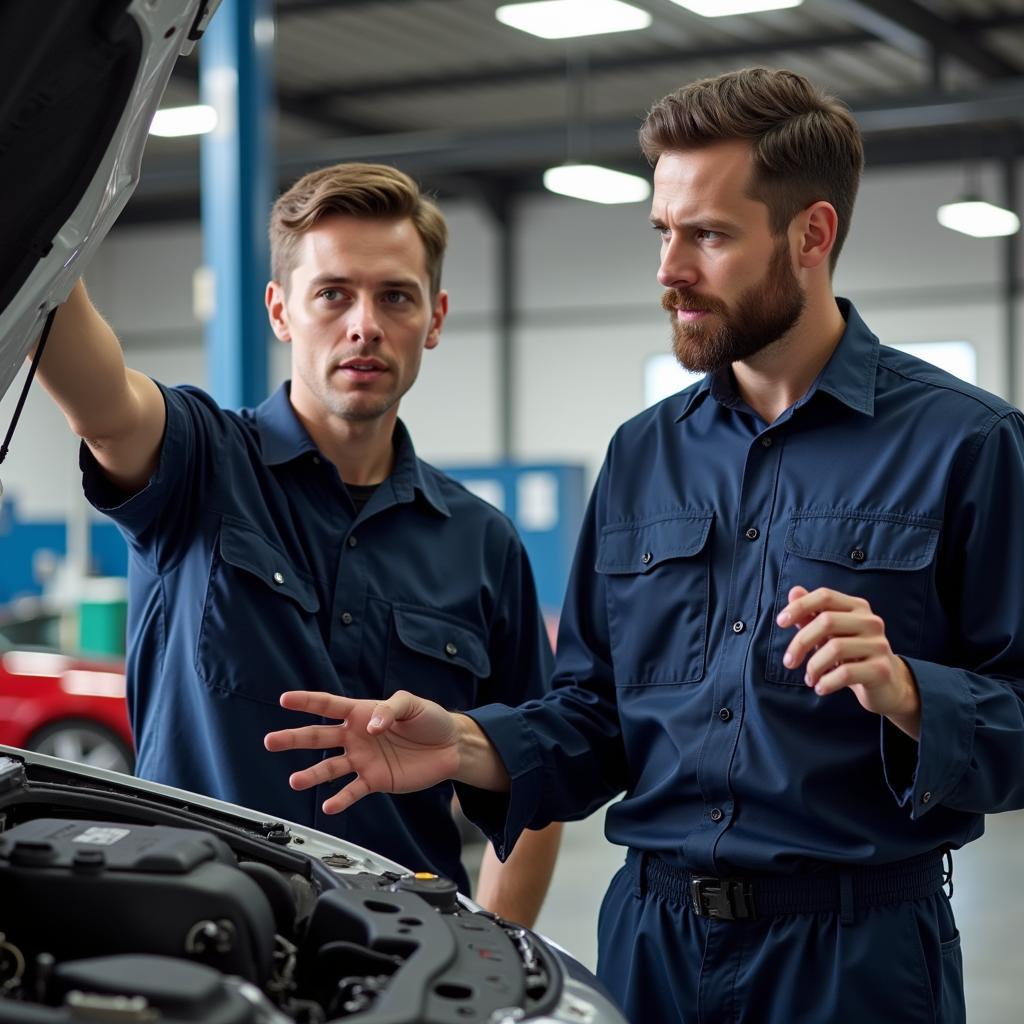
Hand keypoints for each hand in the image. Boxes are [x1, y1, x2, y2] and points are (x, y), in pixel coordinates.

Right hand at [264, 690, 461, 813]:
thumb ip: (390, 710)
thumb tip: (371, 726)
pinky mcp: (375, 780)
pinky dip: (340, 799)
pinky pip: (352, 790)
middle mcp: (356, 737)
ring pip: (330, 767)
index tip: (284, 699)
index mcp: (361, 712)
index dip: (306, 701)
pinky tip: (328, 806)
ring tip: (295, 781)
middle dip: (294, 738)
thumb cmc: (430, 719)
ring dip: (312, 775)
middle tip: (271, 741)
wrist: (450, 747)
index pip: (328, 705)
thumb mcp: (411, 704)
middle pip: (319, 737)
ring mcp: (363, 760)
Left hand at [777, 586, 920, 738]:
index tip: (780, 622)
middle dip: (800, 643)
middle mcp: (870, 621)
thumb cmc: (852, 655)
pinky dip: (826, 682)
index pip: (825, 596)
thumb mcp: (830, 635)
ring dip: (813, 667)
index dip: (800, 606)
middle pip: (826, 621)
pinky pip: (846, 673)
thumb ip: (811, 615)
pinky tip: (820, 687)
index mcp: (857, 607)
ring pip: (834, 648)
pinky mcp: (881, 669)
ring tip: (809, 678)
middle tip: (789, 662)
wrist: (886, 685)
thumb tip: (793, 592)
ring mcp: (879, 644)